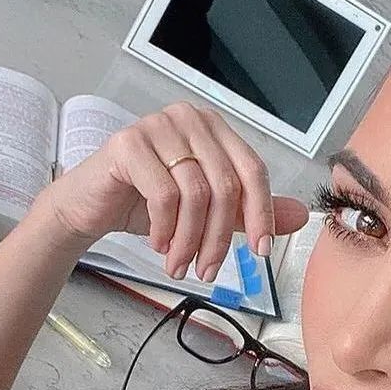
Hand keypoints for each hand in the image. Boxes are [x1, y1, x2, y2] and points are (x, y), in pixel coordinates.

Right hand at [38, 101, 309, 281]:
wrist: (89, 206)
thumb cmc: (145, 203)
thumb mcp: (205, 211)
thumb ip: (248, 210)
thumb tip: (301, 216)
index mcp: (213, 128)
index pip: (252, 169)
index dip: (262, 213)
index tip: (261, 252)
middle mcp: (189, 118)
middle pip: (225, 185)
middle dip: (219, 238)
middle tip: (207, 271)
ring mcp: (157, 126)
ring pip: (195, 194)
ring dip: (189, 240)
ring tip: (180, 266)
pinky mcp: (128, 143)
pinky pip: (163, 194)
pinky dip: (165, 228)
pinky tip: (158, 244)